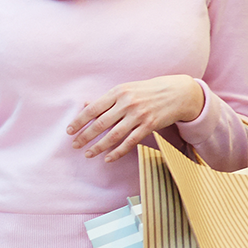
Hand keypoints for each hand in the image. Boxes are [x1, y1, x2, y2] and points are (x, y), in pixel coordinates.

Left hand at [65, 74, 205, 161]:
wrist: (177, 92)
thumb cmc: (147, 91)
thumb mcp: (126, 89)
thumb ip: (107, 99)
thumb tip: (85, 106)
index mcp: (118, 92)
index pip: (93, 108)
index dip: (79, 121)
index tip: (69, 131)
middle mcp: (127, 103)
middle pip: (101, 123)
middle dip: (85, 136)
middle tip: (74, 145)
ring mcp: (139, 115)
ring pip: (114, 135)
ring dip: (98, 146)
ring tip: (88, 154)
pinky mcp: (149, 125)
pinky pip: (130, 142)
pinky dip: (117, 151)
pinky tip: (107, 158)